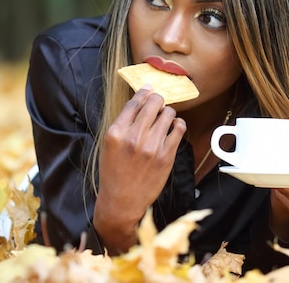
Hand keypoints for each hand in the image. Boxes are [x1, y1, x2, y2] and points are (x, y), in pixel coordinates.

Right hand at [93, 86, 186, 252]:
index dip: (144, 92)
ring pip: (168, 113)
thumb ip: (124, 124)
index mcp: (116, 133)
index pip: (135, 103)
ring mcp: (152, 147)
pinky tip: (173, 127)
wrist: (122, 201)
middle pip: (153, 103)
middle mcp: (134, 137)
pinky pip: (179, 128)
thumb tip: (142, 101)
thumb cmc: (114, 171)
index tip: (149, 88)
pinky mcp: (166, 156)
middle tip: (158, 103)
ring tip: (164, 118)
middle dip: (157, 100)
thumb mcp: (109, 145)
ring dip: (167, 112)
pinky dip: (178, 123)